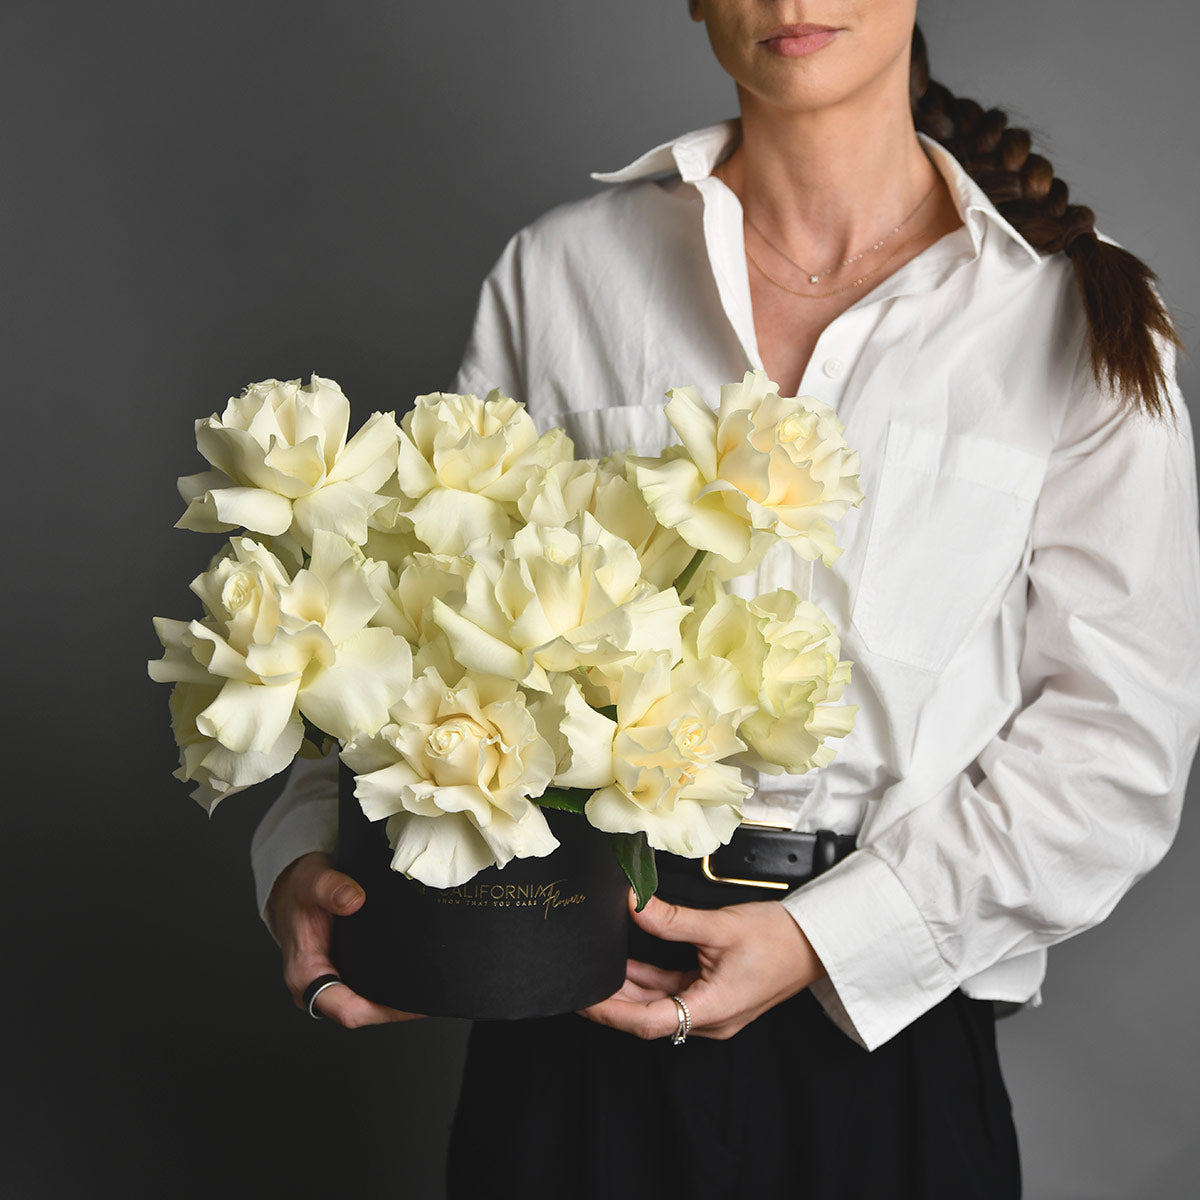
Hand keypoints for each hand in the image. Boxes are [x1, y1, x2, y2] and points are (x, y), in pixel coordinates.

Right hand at [266, 851, 424, 1028]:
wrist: (293, 889)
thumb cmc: (299, 891)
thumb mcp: (310, 882)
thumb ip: (329, 888)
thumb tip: (354, 899)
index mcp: (305, 975)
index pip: (348, 1010)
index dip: (383, 1012)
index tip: (413, 1003)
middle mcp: (319, 986)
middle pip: (364, 1012)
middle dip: (397, 1009)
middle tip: (432, 995)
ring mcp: (334, 981)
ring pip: (368, 1003)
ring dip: (396, 999)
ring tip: (430, 987)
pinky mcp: (345, 971)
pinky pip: (369, 986)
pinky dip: (390, 983)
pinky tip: (413, 974)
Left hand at [579, 892, 825, 1040]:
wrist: (818, 941)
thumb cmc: (779, 937)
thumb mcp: (720, 925)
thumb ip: (670, 919)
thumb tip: (632, 905)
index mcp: (713, 1010)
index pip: (647, 1022)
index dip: (611, 1012)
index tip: (584, 999)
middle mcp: (712, 1019)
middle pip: (650, 1018)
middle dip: (614, 1002)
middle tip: (581, 985)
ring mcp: (715, 1010)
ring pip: (662, 1006)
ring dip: (631, 990)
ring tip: (599, 971)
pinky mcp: (717, 997)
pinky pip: (676, 994)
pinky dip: (652, 981)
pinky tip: (630, 965)